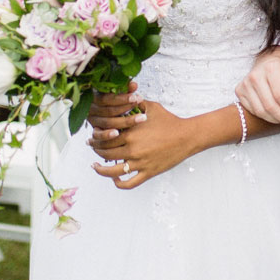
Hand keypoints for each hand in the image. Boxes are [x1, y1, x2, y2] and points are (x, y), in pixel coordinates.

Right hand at [84, 82, 138, 148]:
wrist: (104, 112)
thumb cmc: (113, 101)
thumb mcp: (117, 93)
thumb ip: (125, 89)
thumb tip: (133, 85)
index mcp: (94, 97)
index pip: (107, 98)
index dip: (122, 98)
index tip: (135, 97)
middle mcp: (91, 109)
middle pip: (109, 110)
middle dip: (126, 108)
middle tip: (140, 106)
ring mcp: (93, 121)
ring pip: (108, 122)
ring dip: (125, 121)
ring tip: (140, 118)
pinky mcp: (94, 132)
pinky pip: (99, 135)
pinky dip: (107, 134)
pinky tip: (117, 133)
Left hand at [85, 84, 200, 188]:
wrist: (187, 136)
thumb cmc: (170, 120)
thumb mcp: (151, 107)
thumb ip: (135, 103)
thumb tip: (123, 96)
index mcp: (130, 133)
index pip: (105, 138)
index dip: (96, 137)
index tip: (92, 137)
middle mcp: (133, 150)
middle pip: (105, 153)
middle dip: (96, 150)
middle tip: (92, 147)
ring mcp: (140, 163)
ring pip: (112, 171)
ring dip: (101, 169)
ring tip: (96, 165)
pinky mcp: (148, 173)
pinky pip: (129, 183)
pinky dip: (118, 183)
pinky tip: (114, 178)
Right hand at [234, 46, 279, 127]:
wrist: (270, 63)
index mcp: (272, 68)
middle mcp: (256, 75)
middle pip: (270, 106)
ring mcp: (245, 83)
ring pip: (261, 111)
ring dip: (277, 120)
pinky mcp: (240, 91)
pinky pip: (253, 111)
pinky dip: (267, 117)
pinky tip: (276, 114)